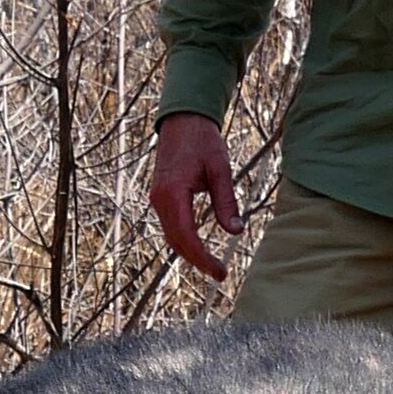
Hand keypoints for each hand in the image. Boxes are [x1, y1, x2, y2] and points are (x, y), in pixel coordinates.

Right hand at [150, 111, 243, 280]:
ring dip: (189, 252)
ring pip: (171, 236)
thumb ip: (226, 202)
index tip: (219, 271)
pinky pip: (170, 225)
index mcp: (173, 193)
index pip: (186, 236)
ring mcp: (157, 199)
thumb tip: (235, 231)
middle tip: (219, 273)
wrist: (182, 120)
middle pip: (176, 242)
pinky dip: (184, 240)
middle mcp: (160, 200)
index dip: (202, 258)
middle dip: (196, 261)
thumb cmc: (202, 140)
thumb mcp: (220, 169)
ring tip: (211, 264)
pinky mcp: (160, 197)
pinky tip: (199, 246)